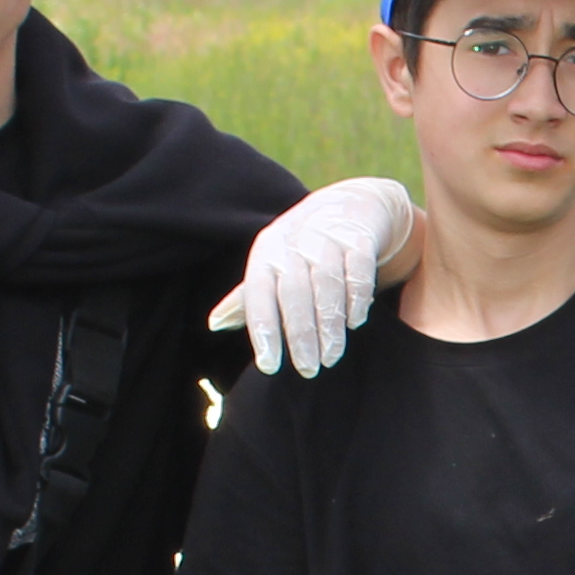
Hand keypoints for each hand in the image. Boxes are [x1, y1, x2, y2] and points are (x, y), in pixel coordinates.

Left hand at [218, 174, 420, 374]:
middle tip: (307, 370)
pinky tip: (355, 322)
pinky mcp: (359, 237)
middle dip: (300, 334)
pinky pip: (358, 269)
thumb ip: (248, 296)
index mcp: (267, 253)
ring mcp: (328, 237)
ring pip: (327, 283)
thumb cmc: (302, 246)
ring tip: (331, 356)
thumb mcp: (272, 265)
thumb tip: (214, 324)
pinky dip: (357, 296)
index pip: (259, 293)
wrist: (349, 204)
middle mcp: (294, 242)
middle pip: (294, 292)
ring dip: (330, 323)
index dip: (263, 329)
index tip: (269, 366)